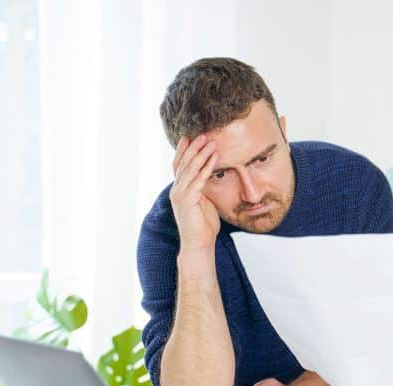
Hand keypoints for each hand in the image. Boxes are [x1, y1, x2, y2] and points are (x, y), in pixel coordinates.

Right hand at [169, 135, 220, 251]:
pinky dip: (207, 167)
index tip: (191, 136)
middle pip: (184, 163)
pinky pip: (199, 179)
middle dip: (193, 147)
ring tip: (210, 141)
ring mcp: (180, 195)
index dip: (185, 150)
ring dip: (201, 154)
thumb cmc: (203, 225)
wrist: (199, 244)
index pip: (180, 165)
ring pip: (190, 169)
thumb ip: (203, 188)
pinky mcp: (188, 200)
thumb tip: (211, 175)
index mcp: (179, 190)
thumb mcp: (204, 202)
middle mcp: (177, 190)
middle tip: (203, 134)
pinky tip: (214, 157)